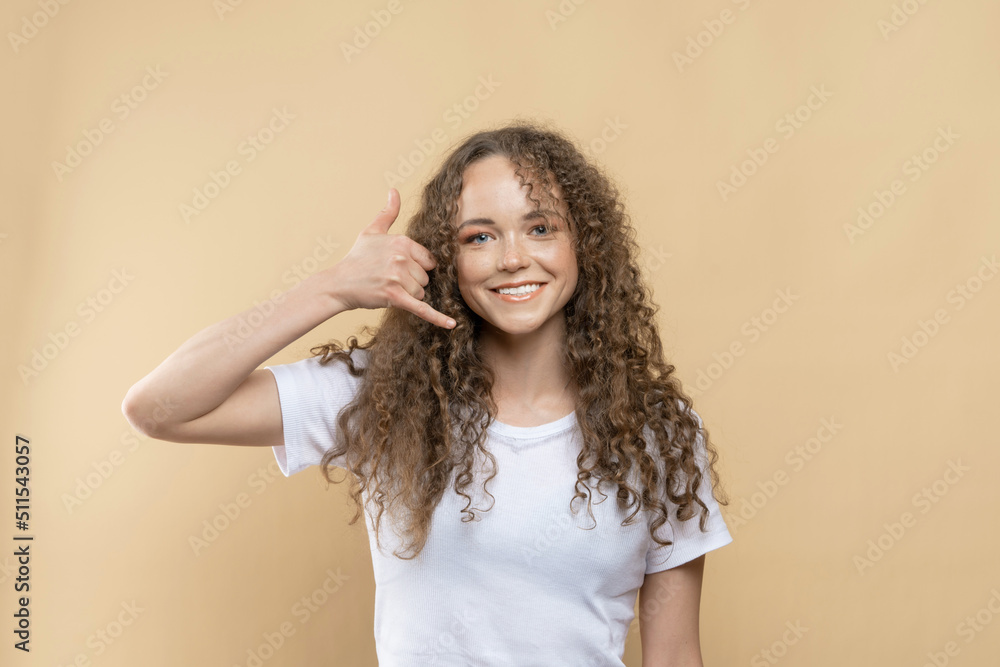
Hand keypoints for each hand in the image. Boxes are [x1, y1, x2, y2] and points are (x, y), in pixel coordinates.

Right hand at [329, 189, 455, 328]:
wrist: (339, 283)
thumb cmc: (357, 258)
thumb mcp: (372, 231)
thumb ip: (387, 212)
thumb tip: (394, 191)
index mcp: (402, 241)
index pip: (428, 260)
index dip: (416, 267)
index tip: (398, 268)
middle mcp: (402, 258)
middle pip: (425, 277)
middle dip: (412, 282)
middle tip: (389, 279)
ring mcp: (398, 277)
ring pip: (421, 292)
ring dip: (408, 295)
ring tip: (388, 288)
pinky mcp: (395, 297)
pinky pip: (422, 308)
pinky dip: (437, 318)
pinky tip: (451, 325)